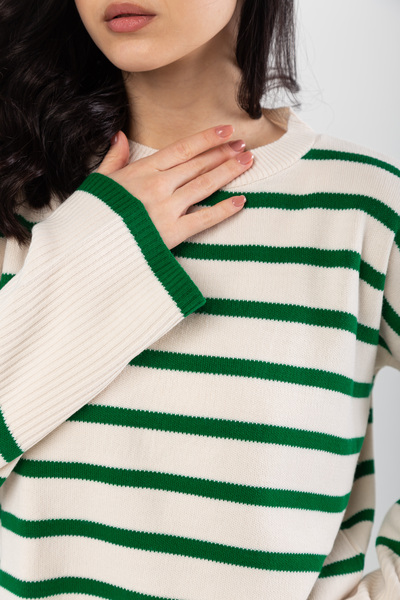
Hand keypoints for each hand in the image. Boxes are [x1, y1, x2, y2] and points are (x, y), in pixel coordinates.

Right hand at [96, 125, 252, 249]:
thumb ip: (114, 159)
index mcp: (141, 170)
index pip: (182, 149)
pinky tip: (241, 201)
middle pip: (198, 164)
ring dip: (229, 172)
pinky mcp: (172, 233)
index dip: (207, 139)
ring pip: (205, 185)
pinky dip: (224, 210)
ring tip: (247, 163)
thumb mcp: (99, 181)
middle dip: (223, 153)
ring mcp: (166, 209)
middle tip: (244, 146)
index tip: (226, 131)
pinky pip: (204, 219)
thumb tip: (120, 137)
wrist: (86, 247)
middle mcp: (157, 185)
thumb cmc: (92, 214)